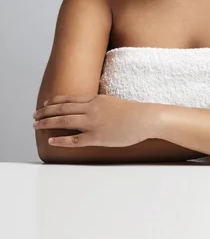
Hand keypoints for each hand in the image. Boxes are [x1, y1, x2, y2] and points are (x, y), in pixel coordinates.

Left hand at [33, 94, 155, 147]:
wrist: (144, 119)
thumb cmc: (134, 112)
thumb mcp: (114, 102)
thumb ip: (100, 104)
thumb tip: (92, 108)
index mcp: (95, 99)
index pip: (69, 99)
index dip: (55, 101)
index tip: (46, 104)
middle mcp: (90, 109)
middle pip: (62, 108)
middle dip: (46, 112)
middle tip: (35, 115)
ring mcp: (92, 123)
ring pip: (63, 121)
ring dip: (47, 122)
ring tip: (36, 125)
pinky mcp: (96, 137)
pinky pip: (74, 139)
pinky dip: (60, 139)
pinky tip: (51, 139)